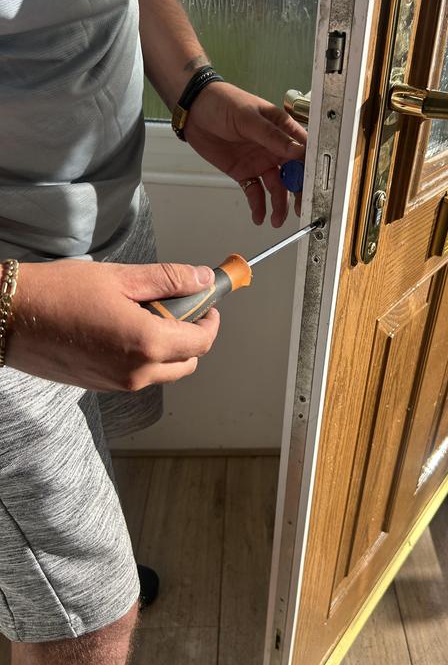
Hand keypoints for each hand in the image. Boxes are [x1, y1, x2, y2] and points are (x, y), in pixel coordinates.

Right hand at [6, 261, 220, 391]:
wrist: (9, 318)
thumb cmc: (59, 293)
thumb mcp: (121, 277)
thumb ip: (168, 280)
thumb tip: (203, 279)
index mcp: (147, 344)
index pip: (202, 342)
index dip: (210, 321)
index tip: (206, 304)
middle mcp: (137, 372)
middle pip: (188, 362)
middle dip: (192, 335)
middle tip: (178, 307)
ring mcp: (119, 384)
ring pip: (164, 372)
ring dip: (169, 348)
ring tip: (146, 314)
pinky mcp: (102, 386)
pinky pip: (139, 376)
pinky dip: (146, 357)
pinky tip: (125, 329)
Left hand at [184, 82, 306, 226]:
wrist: (195, 111)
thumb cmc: (223, 103)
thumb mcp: (248, 118)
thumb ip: (272, 136)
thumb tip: (297, 150)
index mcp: (282, 130)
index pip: (303, 152)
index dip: (311, 169)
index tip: (314, 186)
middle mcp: (275, 148)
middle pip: (294, 174)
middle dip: (298, 193)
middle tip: (300, 209)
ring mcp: (261, 161)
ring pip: (276, 187)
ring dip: (278, 204)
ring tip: (276, 220)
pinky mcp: (245, 172)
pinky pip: (255, 192)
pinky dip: (258, 205)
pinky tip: (259, 217)